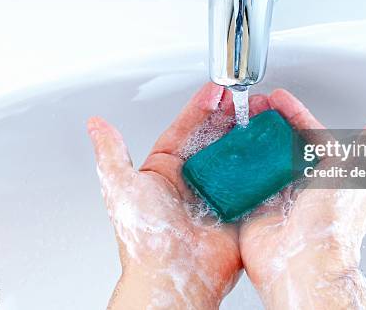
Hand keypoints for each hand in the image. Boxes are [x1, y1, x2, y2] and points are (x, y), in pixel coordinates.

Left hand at [88, 83, 252, 308]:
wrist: (173, 276)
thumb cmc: (146, 237)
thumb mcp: (122, 186)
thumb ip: (111, 152)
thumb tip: (95, 125)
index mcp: (166, 170)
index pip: (186, 128)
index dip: (201, 107)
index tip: (215, 90)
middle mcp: (193, 179)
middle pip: (215, 138)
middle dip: (229, 115)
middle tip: (243, 98)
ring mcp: (218, 193)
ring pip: (235, 155)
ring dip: (247, 134)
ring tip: (259, 115)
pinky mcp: (238, 208)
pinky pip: (252, 181)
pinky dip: (262, 164)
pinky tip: (270, 147)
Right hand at [239, 89, 365, 309]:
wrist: (304, 263)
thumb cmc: (335, 223)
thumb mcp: (359, 171)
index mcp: (328, 172)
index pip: (308, 132)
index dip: (293, 112)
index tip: (278, 98)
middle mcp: (303, 182)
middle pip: (281, 143)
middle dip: (265, 122)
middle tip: (252, 106)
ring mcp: (277, 195)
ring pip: (260, 159)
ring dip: (248, 140)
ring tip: (236, 123)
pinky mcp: (255, 207)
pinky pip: (241, 181)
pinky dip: (233, 167)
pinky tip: (226, 153)